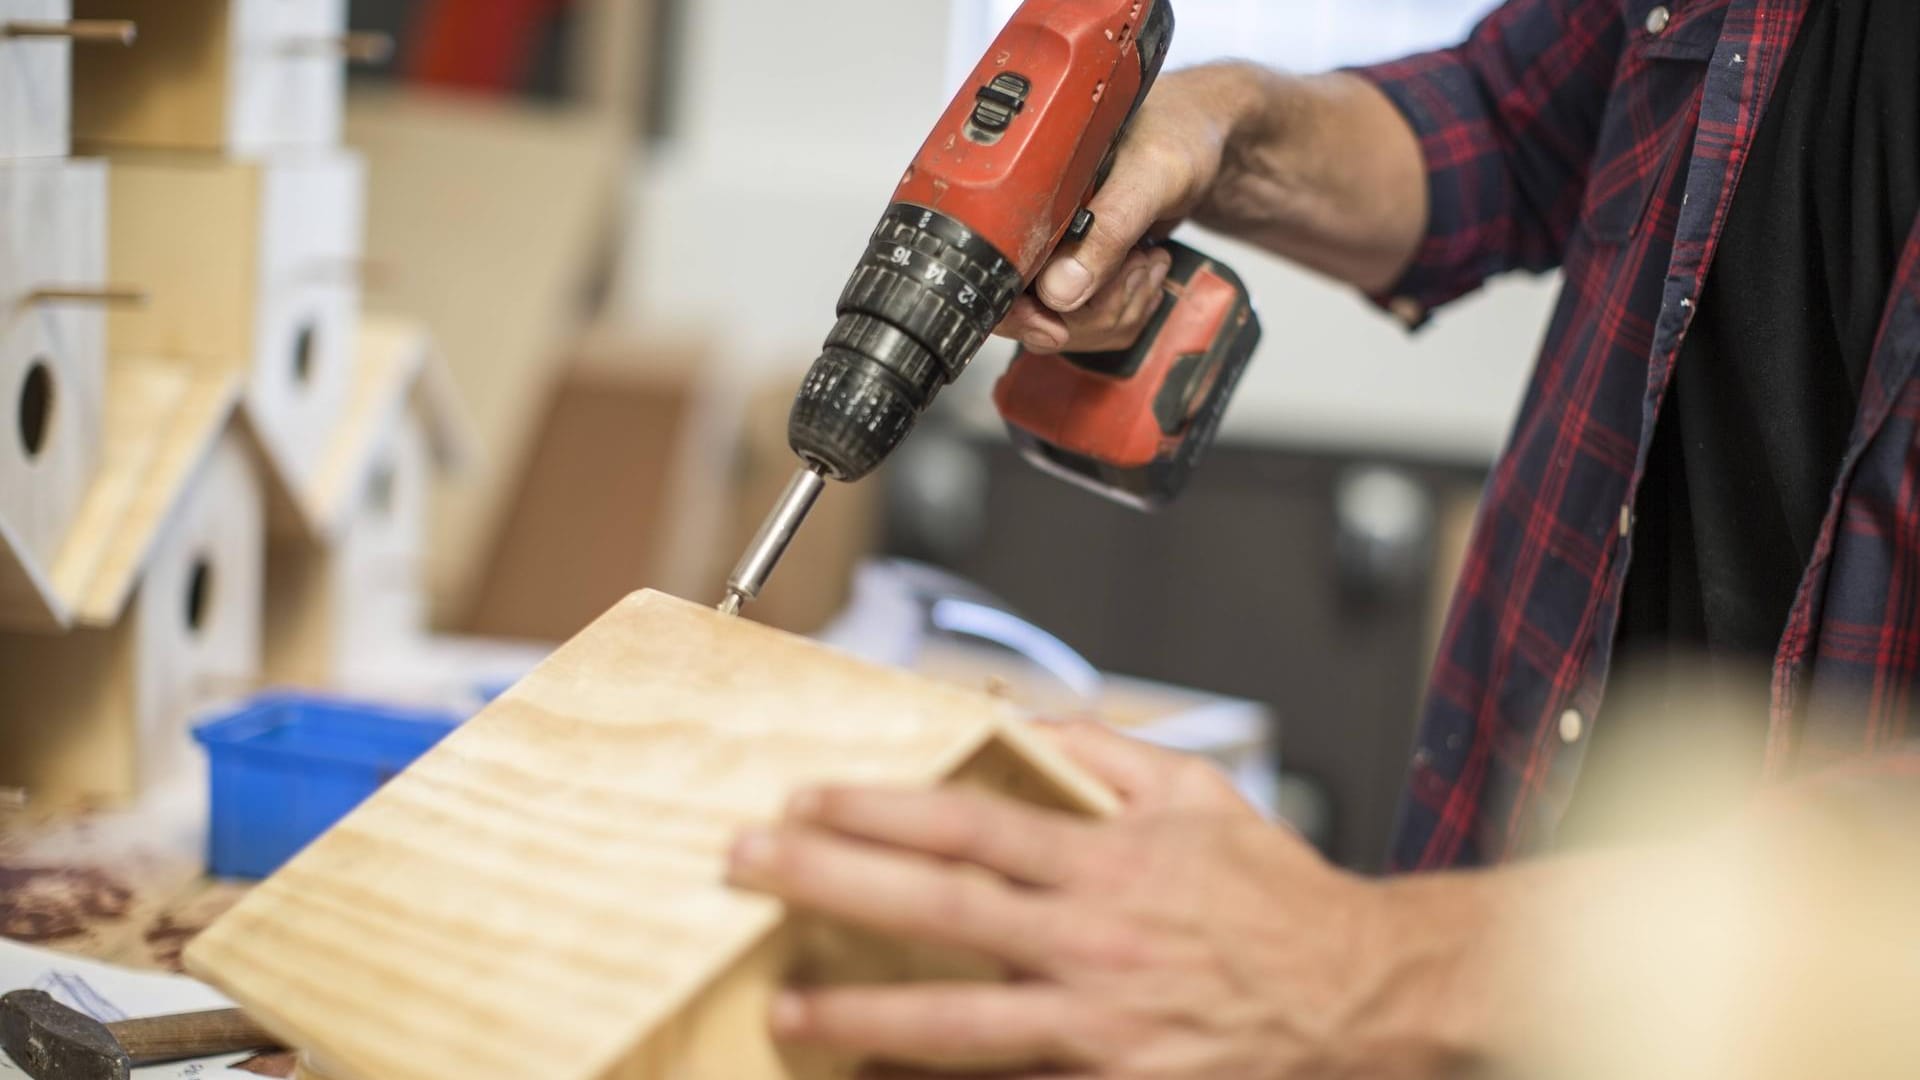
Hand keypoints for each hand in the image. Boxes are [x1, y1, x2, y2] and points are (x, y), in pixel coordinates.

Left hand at [727, 721, 1471, 1077]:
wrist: (1360, 999)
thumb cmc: (1275, 899)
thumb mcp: (1200, 796)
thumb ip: (1106, 755)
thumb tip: (1021, 722)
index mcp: (1109, 860)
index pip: (972, 822)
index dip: (879, 807)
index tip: (806, 796)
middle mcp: (1093, 941)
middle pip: (940, 908)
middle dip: (832, 881)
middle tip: (746, 867)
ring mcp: (1100, 1026)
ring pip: (959, 1023)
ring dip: (862, 1012)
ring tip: (785, 1005)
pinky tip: (873, 1078)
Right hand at [996, 67, 1248, 355]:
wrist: (1207, 138)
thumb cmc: (1179, 135)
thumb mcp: (1150, 176)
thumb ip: (1108, 230)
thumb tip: (1058, 289)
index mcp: (1030, 195)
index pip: (1000, 275)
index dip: (1023, 312)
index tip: (1057, 326)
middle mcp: (1037, 227)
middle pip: (1036, 312)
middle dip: (1095, 307)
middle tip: (1134, 263)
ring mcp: (1061, 252)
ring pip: (1069, 324)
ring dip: (1119, 306)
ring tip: (1145, 258)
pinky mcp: (1086, 268)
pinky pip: (1095, 321)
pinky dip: (1128, 307)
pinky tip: (1144, 268)